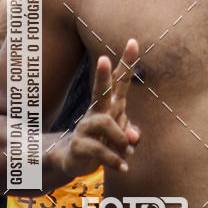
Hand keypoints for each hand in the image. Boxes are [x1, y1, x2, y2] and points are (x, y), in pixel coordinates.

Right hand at [57, 39, 140, 179]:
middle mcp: (97, 111)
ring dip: (120, 138)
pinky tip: (123, 167)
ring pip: (104, 122)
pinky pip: (99, 150)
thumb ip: (131, 133)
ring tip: (127, 152)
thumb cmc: (103, 141)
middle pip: (100, 90)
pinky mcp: (80, 146)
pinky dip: (114, 159)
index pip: (120, 80)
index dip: (127, 62)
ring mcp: (85, 127)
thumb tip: (133, 137)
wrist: (73, 160)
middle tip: (102, 58)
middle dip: (102, 75)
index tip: (134, 41)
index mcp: (110, 104)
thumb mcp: (121, 136)